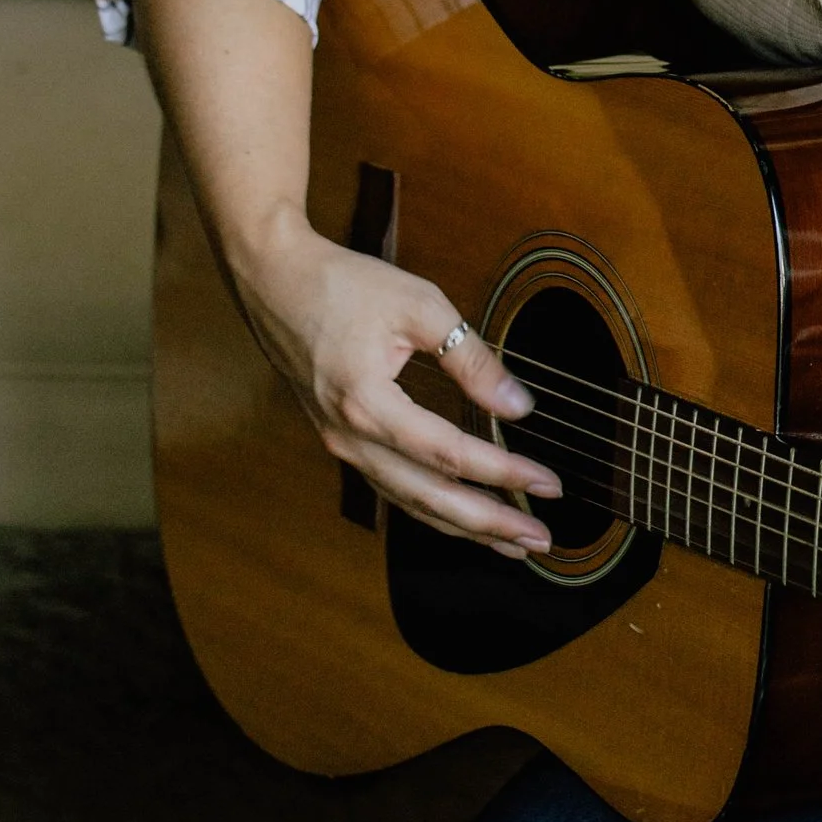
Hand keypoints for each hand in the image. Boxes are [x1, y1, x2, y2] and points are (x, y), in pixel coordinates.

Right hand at [231, 210, 549, 553]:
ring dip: (462, 526)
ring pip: (408, 501)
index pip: (449, 455)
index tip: (549, 486)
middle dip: (488, 524)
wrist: (273, 279)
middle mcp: (349, 436)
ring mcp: (340, 442)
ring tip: (510, 542)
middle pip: (428, 498)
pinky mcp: (339, 438)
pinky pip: (390, 486)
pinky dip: (430, 507)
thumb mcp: (420, 306)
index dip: (504, 473)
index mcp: (367, 403)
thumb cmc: (341, 284)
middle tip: (538, 540)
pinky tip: (459, 515)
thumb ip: (471, 360)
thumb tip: (517, 406)